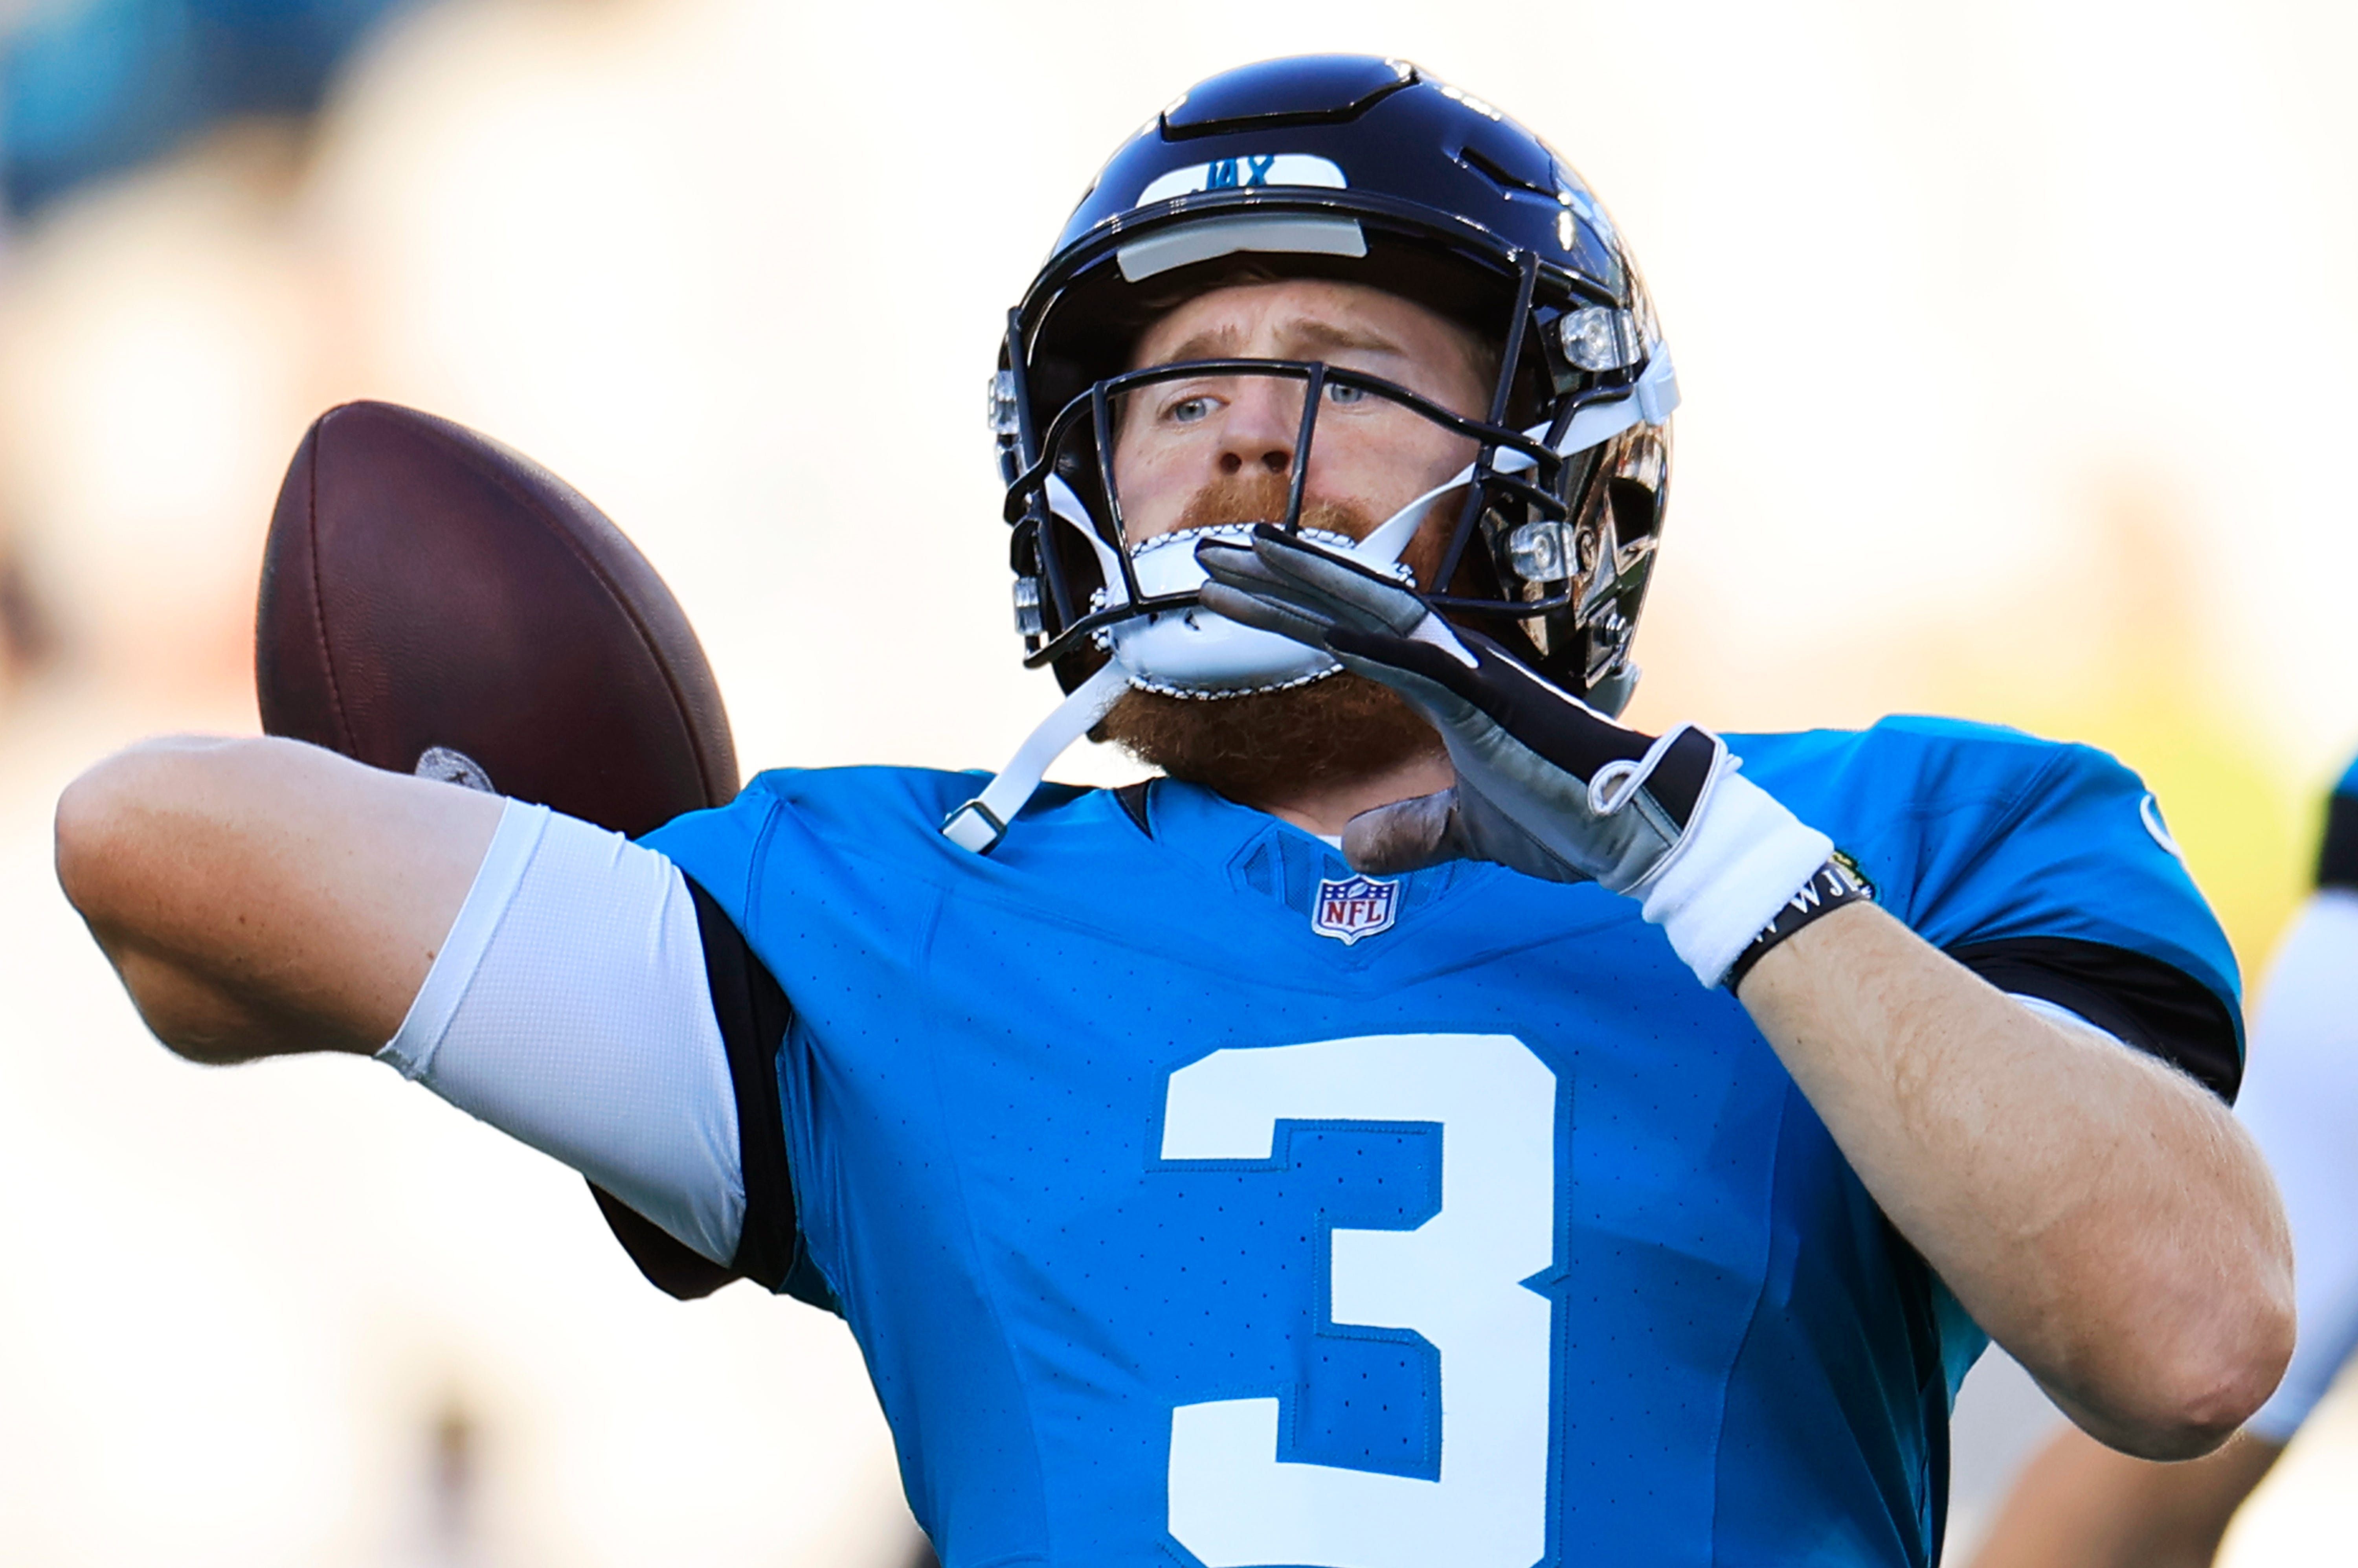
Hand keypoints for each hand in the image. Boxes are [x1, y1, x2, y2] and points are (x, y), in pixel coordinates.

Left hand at [1195, 525, 1835, 983]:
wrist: (1641, 829)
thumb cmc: (1570, 817)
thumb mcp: (1469, 830)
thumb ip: (1414, 830)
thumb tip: (1353, 849)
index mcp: (1449, 681)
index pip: (1355, 628)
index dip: (1294, 604)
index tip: (1236, 586)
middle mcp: (1454, 662)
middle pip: (1349, 599)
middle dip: (1277, 575)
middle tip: (1206, 553)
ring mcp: (1470, 676)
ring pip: (1369, 611)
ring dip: (1297, 587)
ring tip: (1229, 563)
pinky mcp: (1488, 703)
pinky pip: (1414, 662)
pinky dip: (1364, 641)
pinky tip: (1315, 625)